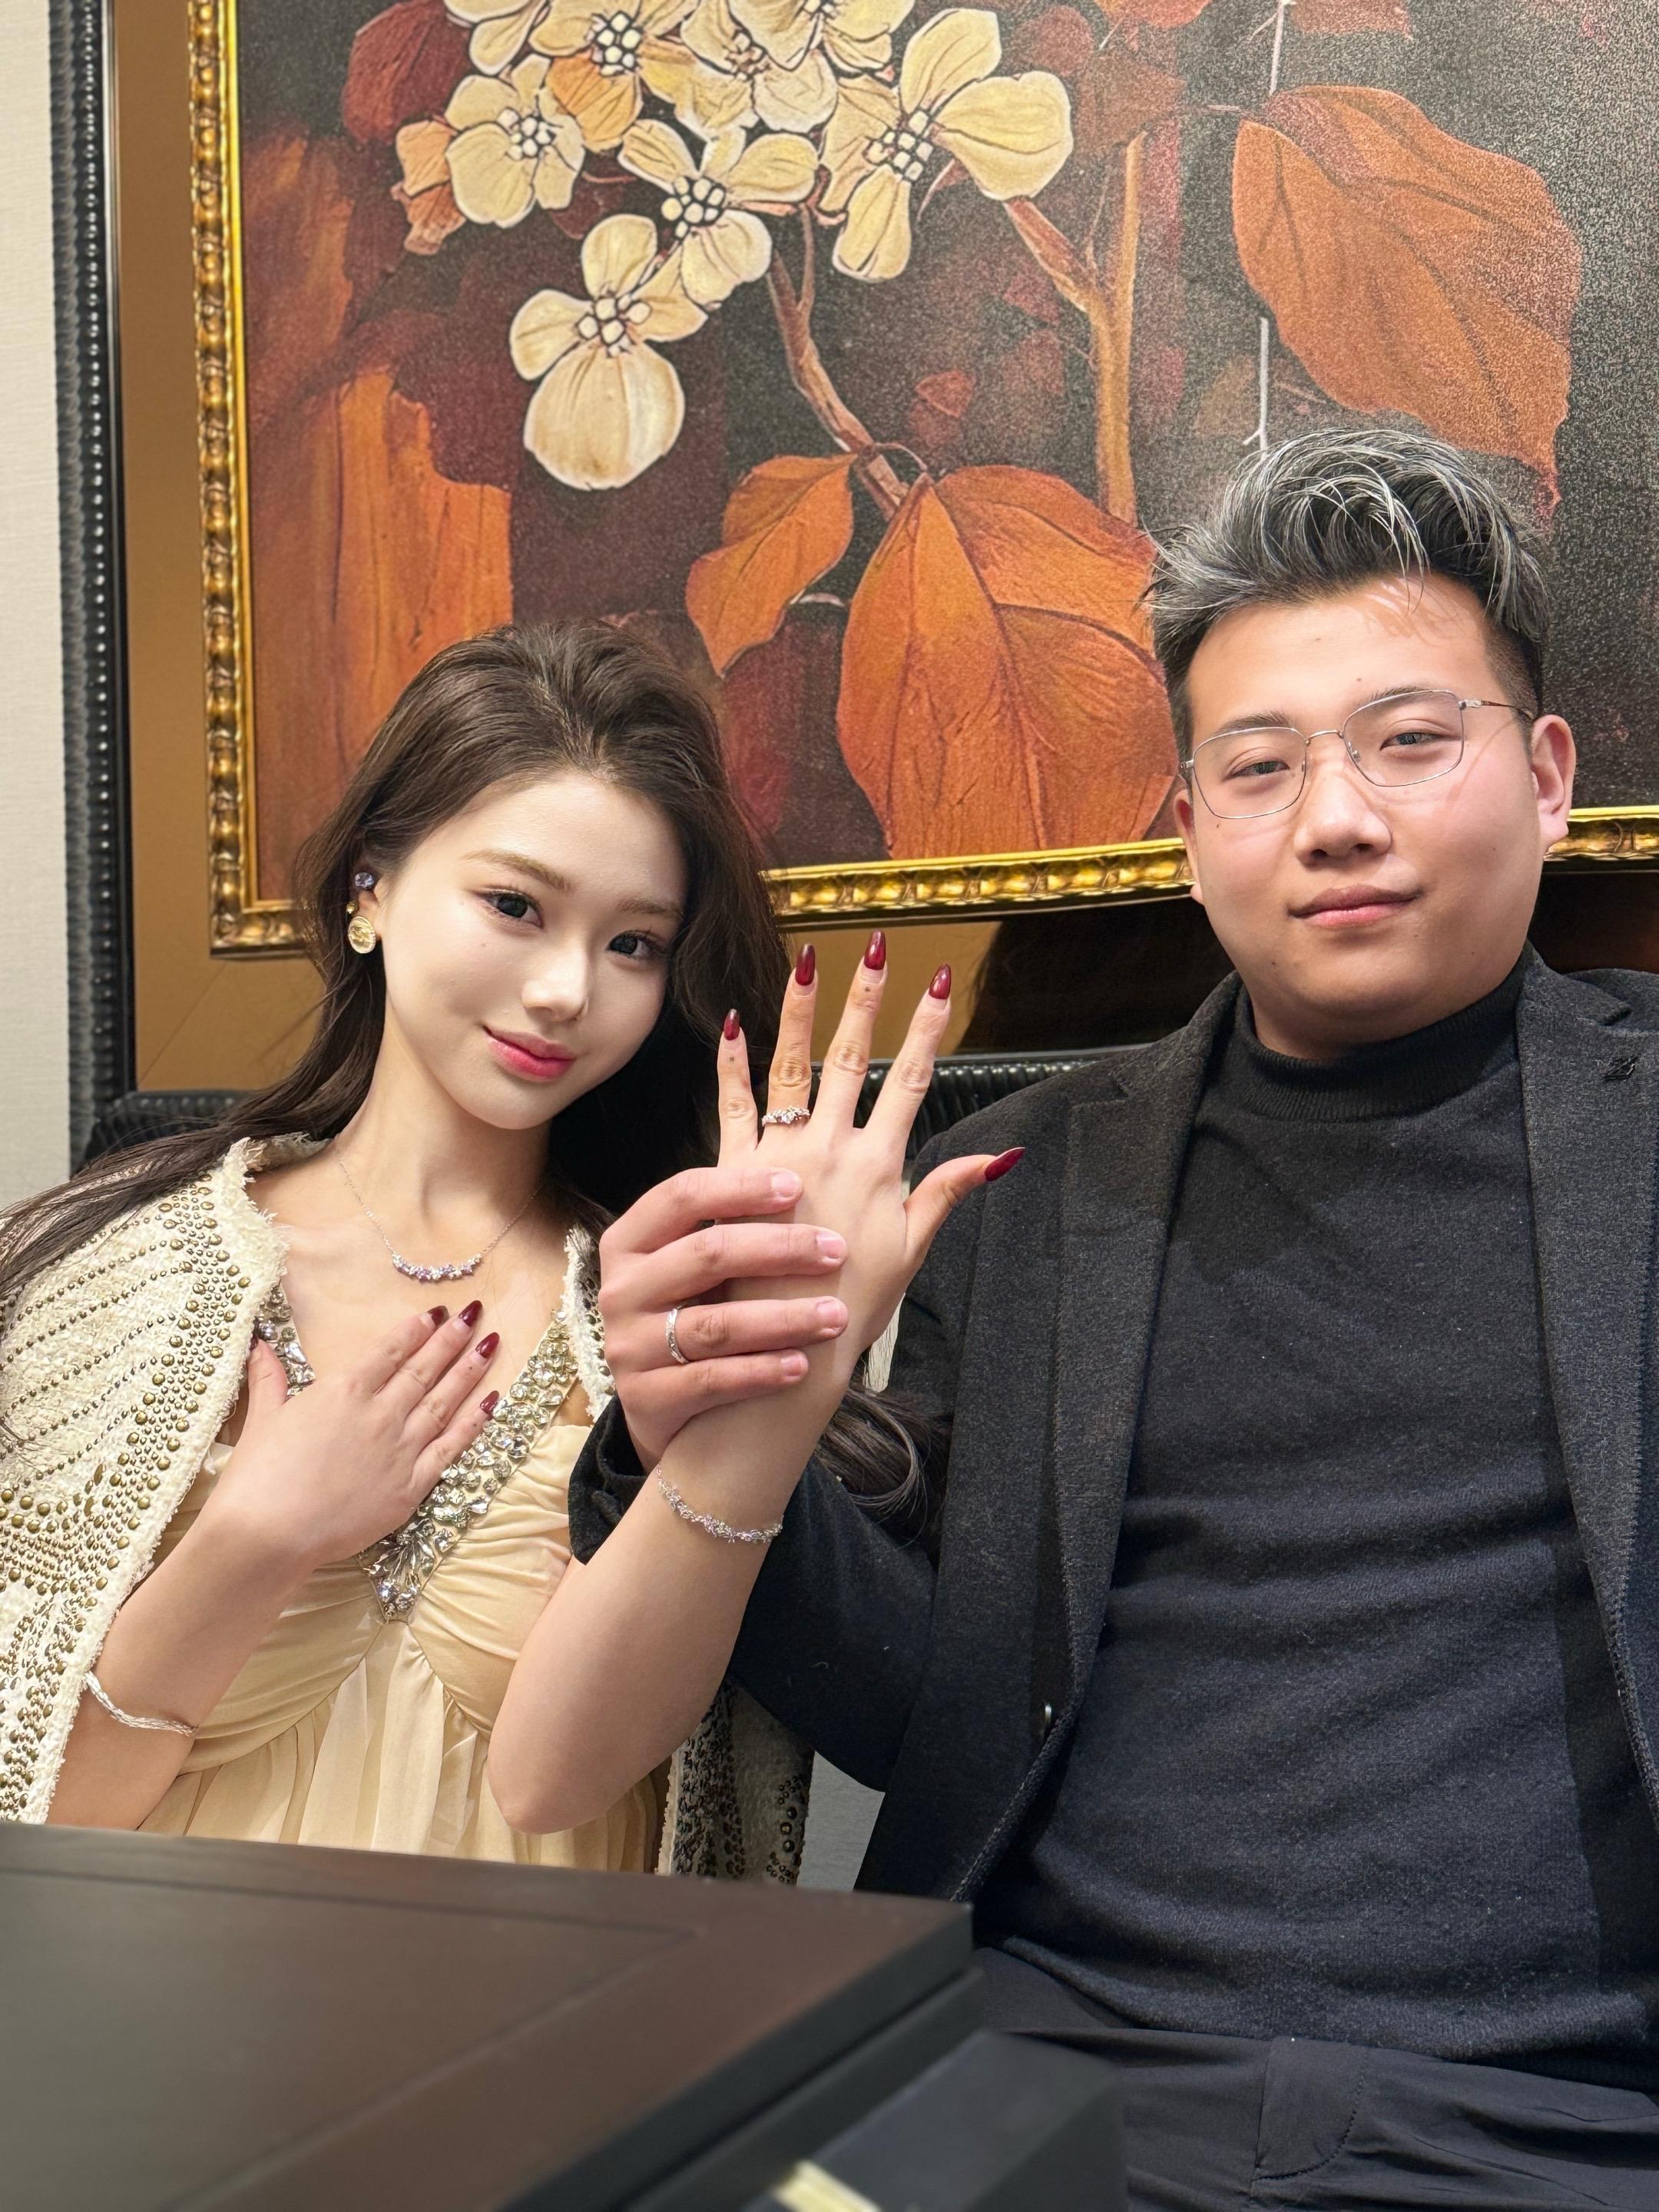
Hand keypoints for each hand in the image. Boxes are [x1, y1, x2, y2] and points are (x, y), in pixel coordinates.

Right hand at [197, 1306, 500, 1574]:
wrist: (269, 1533)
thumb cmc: (258, 1477)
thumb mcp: (263, 1419)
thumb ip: (270, 1379)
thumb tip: (260, 1345)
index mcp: (343, 1391)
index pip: (389, 1351)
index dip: (414, 1330)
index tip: (435, 1312)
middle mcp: (379, 1413)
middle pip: (422, 1370)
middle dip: (450, 1340)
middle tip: (474, 1315)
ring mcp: (400, 1449)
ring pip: (443, 1402)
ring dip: (469, 1371)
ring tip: (490, 1345)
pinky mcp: (411, 1486)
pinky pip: (451, 1447)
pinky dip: (473, 1423)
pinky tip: (490, 1401)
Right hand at [596, 1162, 853, 1470]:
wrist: (664, 1408)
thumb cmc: (698, 1315)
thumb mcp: (698, 1266)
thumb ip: (731, 1218)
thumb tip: (800, 1161)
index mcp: (630, 1240)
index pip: (682, 1196)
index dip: (740, 1186)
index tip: (798, 1184)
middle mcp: (621, 1288)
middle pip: (706, 1255)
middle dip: (779, 1249)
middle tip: (838, 1250)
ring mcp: (628, 1346)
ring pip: (714, 1325)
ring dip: (783, 1318)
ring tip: (836, 1316)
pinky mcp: (645, 1399)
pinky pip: (710, 1380)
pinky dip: (760, 1372)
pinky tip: (803, 1365)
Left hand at [713, 936, 1011, 1399]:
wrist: (786, 1349)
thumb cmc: (850, 1307)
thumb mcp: (911, 1251)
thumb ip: (945, 1192)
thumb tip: (1002, 1155)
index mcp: (880, 1167)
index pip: (911, 1081)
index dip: (927, 1030)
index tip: (940, 985)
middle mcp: (833, 1151)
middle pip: (853, 1058)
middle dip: (868, 1000)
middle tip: (876, 947)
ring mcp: (781, 1158)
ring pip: (793, 1068)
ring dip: (802, 1013)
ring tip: (808, 963)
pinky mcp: (733, 1173)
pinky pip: (732, 1107)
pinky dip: (731, 1065)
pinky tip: (730, 1024)